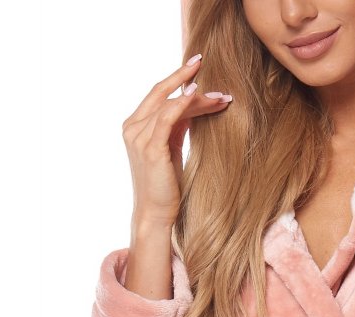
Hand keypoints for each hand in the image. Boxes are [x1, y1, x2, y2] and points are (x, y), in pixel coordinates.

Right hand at [121, 54, 232, 225]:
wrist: (155, 213)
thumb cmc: (165, 186)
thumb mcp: (170, 149)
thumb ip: (175, 127)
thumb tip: (190, 106)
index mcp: (135, 127)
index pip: (158, 96)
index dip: (177, 80)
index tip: (197, 68)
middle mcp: (132, 128)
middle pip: (162, 93)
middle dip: (184, 77)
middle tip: (207, 65)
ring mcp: (139, 137)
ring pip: (169, 104)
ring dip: (196, 96)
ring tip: (221, 96)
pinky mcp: (151, 148)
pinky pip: (167, 117)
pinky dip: (182, 103)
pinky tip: (197, 94)